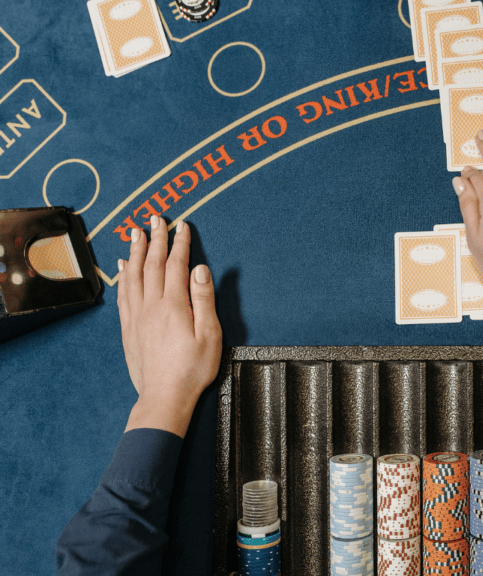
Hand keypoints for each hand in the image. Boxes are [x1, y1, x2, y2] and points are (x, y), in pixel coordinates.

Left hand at [117, 216, 221, 437]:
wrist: (165, 396)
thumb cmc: (192, 369)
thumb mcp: (210, 335)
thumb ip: (204, 299)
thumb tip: (199, 270)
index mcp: (174, 306)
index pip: (176, 265)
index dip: (179, 243)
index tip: (182, 226)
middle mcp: (151, 307)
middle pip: (152, 264)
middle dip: (155, 239)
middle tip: (156, 219)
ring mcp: (137, 317)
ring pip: (134, 275)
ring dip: (136, 251)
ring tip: (136, 233)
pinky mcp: (129, 328)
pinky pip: (123, 293)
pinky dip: (123, 275)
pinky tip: (123, 266)